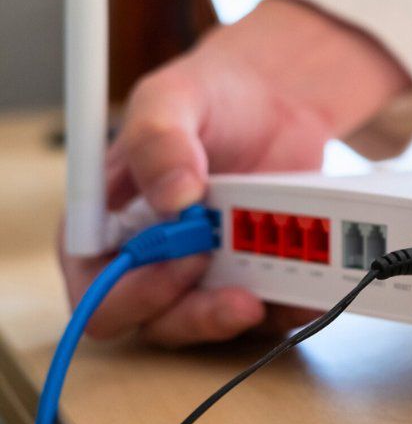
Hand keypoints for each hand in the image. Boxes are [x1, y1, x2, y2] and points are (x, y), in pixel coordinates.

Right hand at [58, 0, 408, 346]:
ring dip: (242, 319)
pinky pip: (263, 314)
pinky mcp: (247, 275)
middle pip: (154, 321)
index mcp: (107, 225)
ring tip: (276, 291)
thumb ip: (157, 139)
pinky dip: (284, 309)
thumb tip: (172, 196)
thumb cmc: (207, 97)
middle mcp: (148, 259)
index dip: (132, 293)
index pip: (96, 289)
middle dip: (197, 315)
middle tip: (239, 292)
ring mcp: (201, 273)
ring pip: (209, 325)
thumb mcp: (171, 97)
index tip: (184, 261)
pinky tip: (304, 291)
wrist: (275, 100)